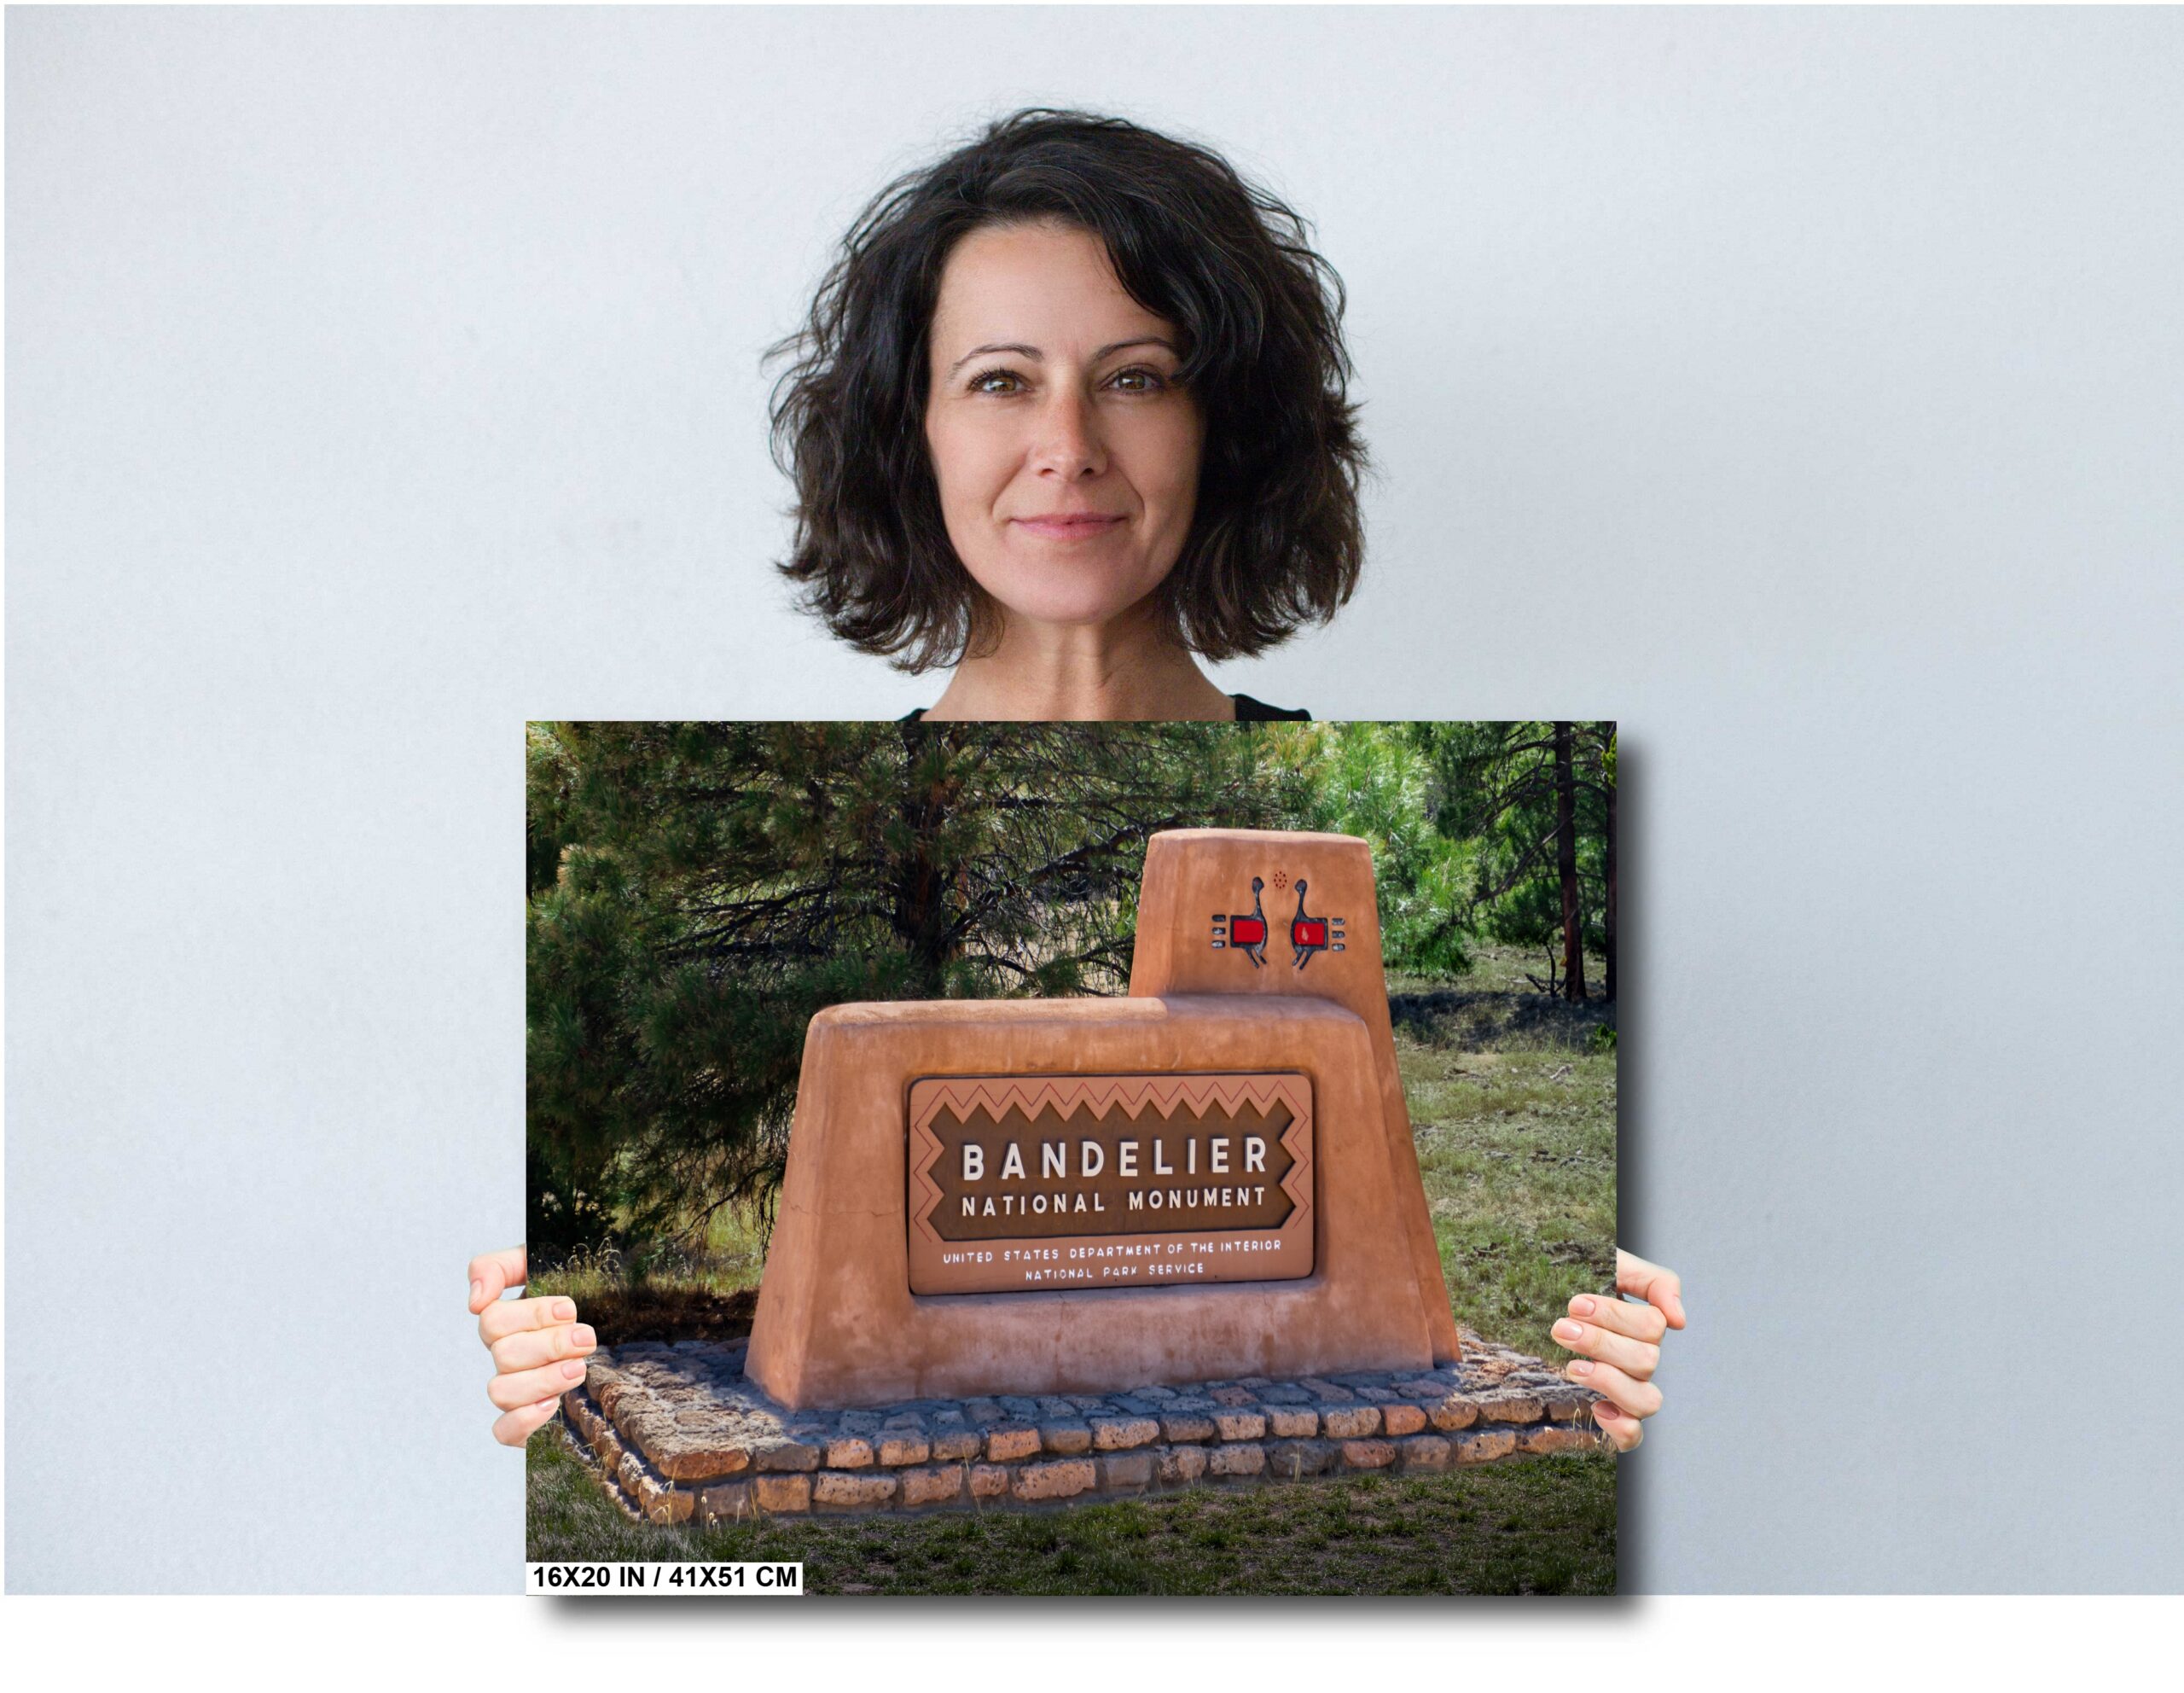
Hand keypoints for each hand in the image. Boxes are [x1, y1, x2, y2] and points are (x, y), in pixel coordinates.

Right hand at [469, 1246, 595, 1446]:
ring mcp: (514, 1388)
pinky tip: (553, 1404)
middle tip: (586, 1338)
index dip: (531, 1316)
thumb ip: (500, 1266)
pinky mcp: (526, 1420)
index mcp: (506, 1321)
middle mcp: (505, 1356)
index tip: (570, 1309)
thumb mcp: (540, 1263)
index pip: (493, 1320)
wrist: (609, 1317)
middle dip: (550, 1345)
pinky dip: (524, 1420)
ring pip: (501, 1392)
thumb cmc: (572, 1289)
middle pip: (503, 1355)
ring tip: (579, 1367)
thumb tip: (475, 1301)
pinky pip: (504, 1431)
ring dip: (543, 1380)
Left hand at [1552, 1248, 1684, 1452]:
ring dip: (1609, 1382)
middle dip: (1600, 1343)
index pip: (1652, 1326)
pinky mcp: (1610, 1416)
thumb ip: (1654, 1281)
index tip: (1575, 1304)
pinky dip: (1621, 1427)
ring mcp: (1627, 1390)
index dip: (1615, 1316)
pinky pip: (1632, 1437)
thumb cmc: (1576, 1281)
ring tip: (1572, 1366)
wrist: (1537, 1297)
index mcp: (1644, 1327)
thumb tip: (1679, 1320)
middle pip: (1646, 1361)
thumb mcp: (1613, 1264)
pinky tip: (1596, 1408)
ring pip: (1646, 1401)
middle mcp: (1640, 1361)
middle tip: (1561, 1328)